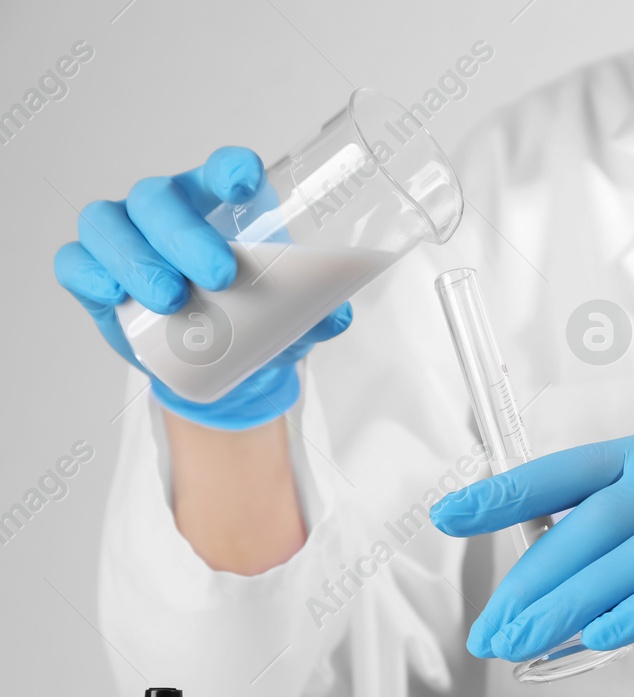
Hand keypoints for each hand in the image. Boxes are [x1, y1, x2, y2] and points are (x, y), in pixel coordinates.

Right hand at [52, 146, 351, 430]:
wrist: (215, 371)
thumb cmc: (250, 321)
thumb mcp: (288, 319)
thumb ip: (314, 313)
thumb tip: (336, 315)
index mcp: (218, 205)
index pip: (221, 171)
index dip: (230, 169)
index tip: (246, 181)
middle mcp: (165, 210)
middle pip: (160, 199)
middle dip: (186, 235)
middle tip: (219, 276)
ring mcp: (123, 237)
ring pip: (111, 224)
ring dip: (139, 259)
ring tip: (170, 299)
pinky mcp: (94, 273)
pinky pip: (77, 261)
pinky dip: (90, 273)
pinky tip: (111, 292)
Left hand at [429, 421, 633, 666]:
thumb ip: (619, 543)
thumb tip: (540, 588)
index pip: (575, 466)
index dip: (509, 491)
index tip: (449, 515)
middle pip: (598, 519)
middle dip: (535, 579)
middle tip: (491, 631)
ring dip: (572, 603)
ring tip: (524, 644)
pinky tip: (598, 637)